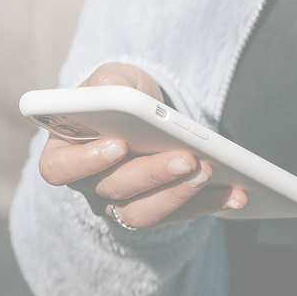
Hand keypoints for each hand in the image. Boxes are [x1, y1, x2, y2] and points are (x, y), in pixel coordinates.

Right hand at [38, 62, 246, 228]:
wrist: (146, 115)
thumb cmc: (122, 95)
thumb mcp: (114, 79)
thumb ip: (108, 83)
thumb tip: (114, 91)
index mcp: (65, 152)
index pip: (60, 168)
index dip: (87, 162)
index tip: (118, 145)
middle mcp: (89, 186)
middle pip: (114, 190)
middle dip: (153, 174)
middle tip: (186, 158)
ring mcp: (122, 205)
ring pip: (145, 214)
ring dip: (180, 194)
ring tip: (209, 172)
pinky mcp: (158, 212)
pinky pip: (180, 216)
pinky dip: (210, 204)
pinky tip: (236, 193)